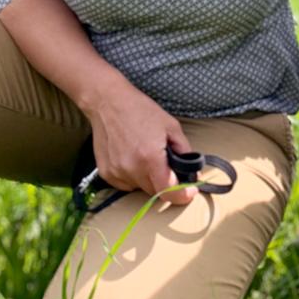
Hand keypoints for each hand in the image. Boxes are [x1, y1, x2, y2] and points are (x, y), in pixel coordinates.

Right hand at [83, 76, 196, 205]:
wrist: (109, 102)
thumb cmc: (141, 110)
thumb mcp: (171, 126)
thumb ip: (184, 149)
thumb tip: (191, 169)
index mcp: (150, 157)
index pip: (168, 191)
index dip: (182, 195)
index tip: (189, 191)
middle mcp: (132, 169)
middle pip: (155, 191)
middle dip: (165, 182)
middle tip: (166, 164)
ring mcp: (117, 172)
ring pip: (140, 188)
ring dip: (148, 179)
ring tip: (145, 155)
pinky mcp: (106, 173)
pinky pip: (126, 184)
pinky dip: (133, 176)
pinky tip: (132, 157)